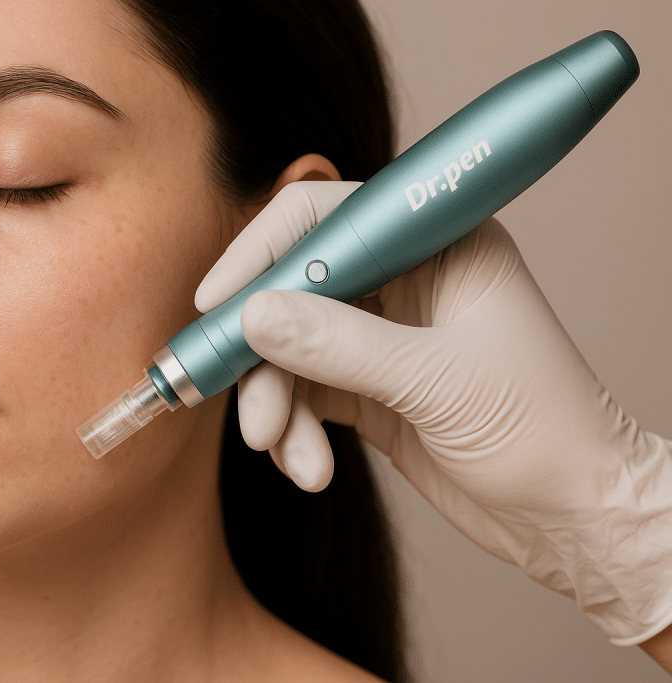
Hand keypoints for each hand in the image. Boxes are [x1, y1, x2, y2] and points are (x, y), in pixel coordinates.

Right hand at [196, 180, 671, 644]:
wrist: (572, 517)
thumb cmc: (543, 430)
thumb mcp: (436, 381)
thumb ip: (338, 345)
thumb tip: (253, 316)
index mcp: (439, 243)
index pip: (329, 218)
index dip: (264, 251)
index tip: (217, 300)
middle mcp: (406, 278)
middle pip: (297, 287)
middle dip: (261, 346)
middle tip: (220, 387)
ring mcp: (383, 334)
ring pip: (292, 347)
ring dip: (275, 400)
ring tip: (281, 450)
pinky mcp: (369, 386)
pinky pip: (305, 392)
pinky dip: (294, 428)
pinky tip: (310, 467)